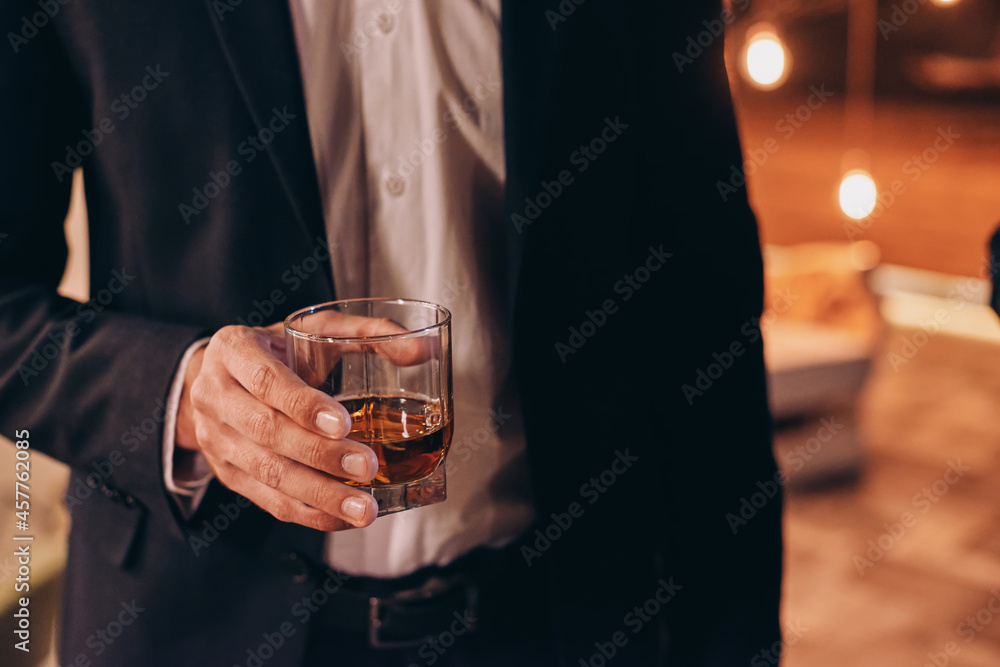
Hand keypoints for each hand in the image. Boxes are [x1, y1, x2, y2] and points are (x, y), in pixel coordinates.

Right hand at [175, 319, 419, 530]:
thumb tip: (422, 348)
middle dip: (320, 455)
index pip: (266, 381)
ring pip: (267, 473)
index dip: (303, 405)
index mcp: (232, 350)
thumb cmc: (279, 350)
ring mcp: (216, 439)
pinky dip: (309, 513)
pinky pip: (267, 500)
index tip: (344, 423)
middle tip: (367, 467)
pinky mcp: (228, 473)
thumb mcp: (314, 328)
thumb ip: (368, 333)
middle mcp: (214, 395)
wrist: (223, 377)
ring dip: (319, 494)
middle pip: (266, 432)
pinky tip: (342, 517)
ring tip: (364, 507)